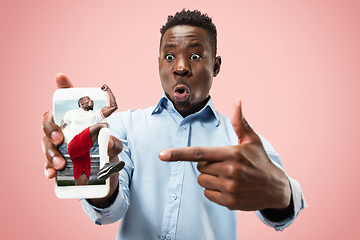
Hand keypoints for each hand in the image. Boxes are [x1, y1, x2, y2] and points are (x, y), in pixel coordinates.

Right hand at [41, 74, 121, 197]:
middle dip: (51, 129)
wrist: (106, 174)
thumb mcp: (115, 147)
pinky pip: (48, 165)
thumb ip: (115, 144)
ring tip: (60, 164)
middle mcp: (64, 130)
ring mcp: (58, 147)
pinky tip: (51, 175)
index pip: (68, 102)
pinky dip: (48, 170)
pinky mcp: (57, 164)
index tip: (61, 76)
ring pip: (46, 144)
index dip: (63, 88)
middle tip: (61, 138)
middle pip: (48, 123)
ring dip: (50, 153)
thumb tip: (109, 141)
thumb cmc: (107, 152)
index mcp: (77, 120)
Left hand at [159, 99, 290, 210]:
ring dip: (210, 178)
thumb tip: (237, 100)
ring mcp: (230, 188)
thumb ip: (240, 122)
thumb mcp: (252, 140)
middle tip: (225, 165)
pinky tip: (229, 188)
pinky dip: (214, 191)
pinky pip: (208, 195)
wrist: (275, 188)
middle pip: (200, 167)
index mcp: (232, 153)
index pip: (199, 153)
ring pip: (203, 181)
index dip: (178, 154)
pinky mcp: (230, 202)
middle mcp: (230, 171)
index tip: (162, 155)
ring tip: (228, 177)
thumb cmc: (260, 160)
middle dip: (207, 165)